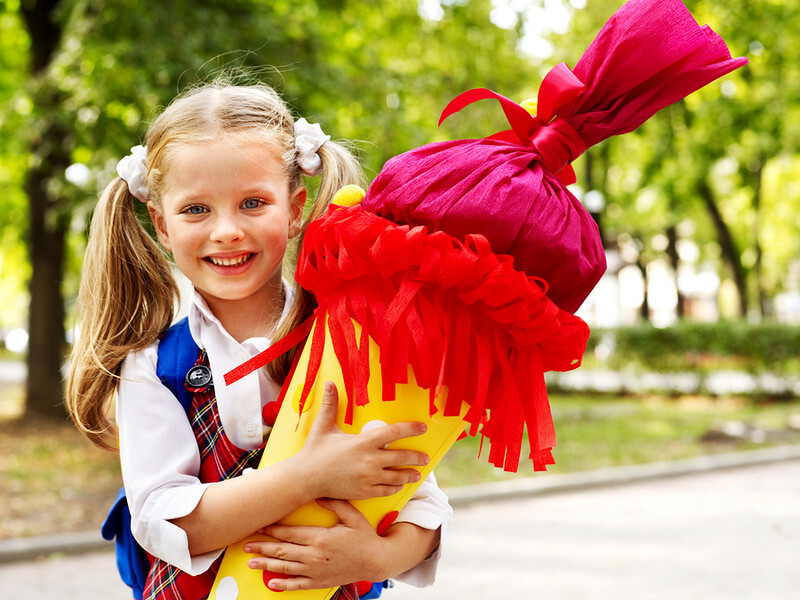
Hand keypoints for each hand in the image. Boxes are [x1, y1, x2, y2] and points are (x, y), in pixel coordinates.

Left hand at [244, 499, 385, 590]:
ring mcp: (316, 570)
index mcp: (321, 537)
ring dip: (266, 565)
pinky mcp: (320, 582)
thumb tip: (318, 493)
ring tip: (251, 562)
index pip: (289, 533)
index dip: (271, 530)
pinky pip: (297, 585)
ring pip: (285, 568)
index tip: (259, 526)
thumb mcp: (352, 515)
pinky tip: (271, 583)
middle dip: (262, 547)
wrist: (377, 561)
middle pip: (282, 551)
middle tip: (246, 544)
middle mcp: (315, 555)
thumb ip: (334, 503)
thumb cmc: (365, 537)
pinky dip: (282, 585)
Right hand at [295, 381, 429, 499]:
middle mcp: (369, 460)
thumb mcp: (323, 426)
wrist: (304, 478)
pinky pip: (386, 490)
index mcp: (363, 442)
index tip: (423, 428)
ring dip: (409, 474)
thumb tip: (328, 383)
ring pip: (396, 476)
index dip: (411, 429)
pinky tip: (398, 484)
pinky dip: (394, 487)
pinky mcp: (364, 492)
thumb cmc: (314, 450)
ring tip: (417, 474)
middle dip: (416, 457)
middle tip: (425, 456)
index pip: (394, 432)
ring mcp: (368, 478)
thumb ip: (330, 404)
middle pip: (401, 456)